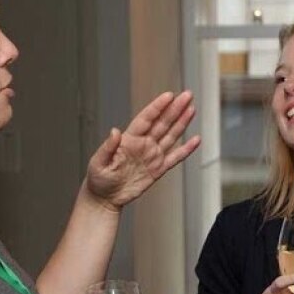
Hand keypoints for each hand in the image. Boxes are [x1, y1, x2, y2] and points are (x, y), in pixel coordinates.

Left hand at [86, 90, 200, 209]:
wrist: (105, 197)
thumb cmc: (98, 178)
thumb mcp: (98, 162)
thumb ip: (108, 147)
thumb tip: (114, 131)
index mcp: (129, 139)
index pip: (146, 119)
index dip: (157, 107)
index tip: (168, 96)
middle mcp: (143, 144)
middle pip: (162, 123)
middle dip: (175, 108)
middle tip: (187, 95)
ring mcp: (152, 156)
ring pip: (171, 136)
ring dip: (182, 122)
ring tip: (191, 109)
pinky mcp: (158, 169)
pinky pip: (175, 157)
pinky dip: (186, 149)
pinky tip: (195, 140)